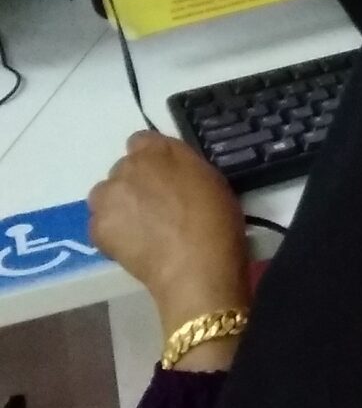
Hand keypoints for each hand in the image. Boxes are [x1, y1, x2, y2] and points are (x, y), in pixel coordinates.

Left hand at [89, 133, 249, 349]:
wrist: (196, 266)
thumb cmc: (215, 220)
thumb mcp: (208, 178)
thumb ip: (181, 166)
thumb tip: (168, 172)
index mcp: (159, 149)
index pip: (141, 141)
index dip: (151, 160)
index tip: (162, 178)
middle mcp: (127, 166)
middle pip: (122, 169)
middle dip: (134, 183)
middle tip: (154, 208)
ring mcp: (109, 196)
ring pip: (105, 195)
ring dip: (118, 205)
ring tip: (139, 228)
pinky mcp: (98, 226)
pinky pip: (100, 223)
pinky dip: (112, 232)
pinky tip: (132, 245)